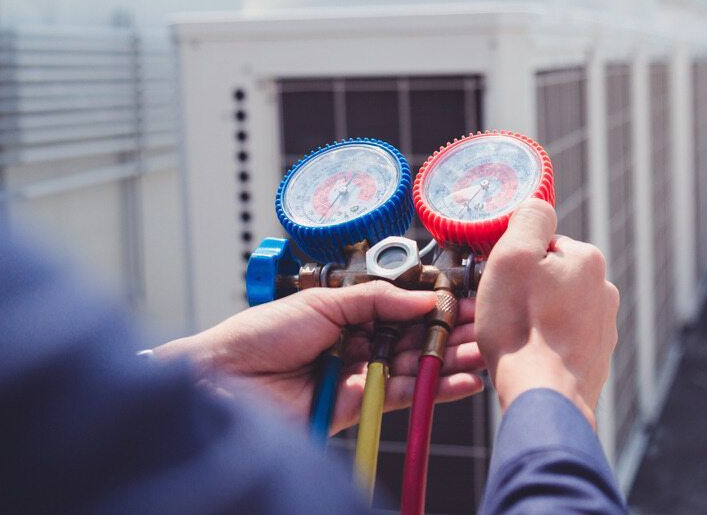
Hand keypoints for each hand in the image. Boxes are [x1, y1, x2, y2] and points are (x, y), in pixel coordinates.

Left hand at [154, 281, 485, 433]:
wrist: (224, 380)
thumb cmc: (259, 334)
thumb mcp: (322, 301)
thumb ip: (377, 300)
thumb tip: (422, 300)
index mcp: (348, 312)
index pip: (402, 307)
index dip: (434, 305)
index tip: (464, 300)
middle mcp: (358, 342)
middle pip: (414, 337)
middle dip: (449, 332)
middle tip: (483, 326)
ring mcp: (360, 374)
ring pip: (415, 366)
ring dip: (449, 360)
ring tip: (481, 352)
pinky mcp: (359, 406)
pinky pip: (404, 395)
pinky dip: (434, 388)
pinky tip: (462, 380)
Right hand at [475, 199, 618, 427]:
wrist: (542, 395)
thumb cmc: (522, 328)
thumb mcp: (512, 255)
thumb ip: (528, 219)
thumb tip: (537, 205)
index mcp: (588, 260)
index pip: (543, 245)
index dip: (514, 261)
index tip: (500, 281)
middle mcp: (604, 291)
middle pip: (550, 277)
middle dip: (526, 290)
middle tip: (504, 310)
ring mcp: (603, 328)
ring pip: (556, 309)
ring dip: (535, 318)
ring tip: (515, 337)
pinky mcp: (595, 359)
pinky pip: (561, 340)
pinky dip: (544, 345)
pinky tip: (529, 356)